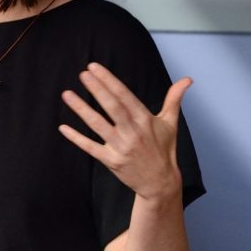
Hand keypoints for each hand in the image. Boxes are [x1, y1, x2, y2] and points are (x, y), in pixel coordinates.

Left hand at [59, 63, 191, 203]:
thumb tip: (187, 80)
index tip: (95, 68)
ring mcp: (121, 147)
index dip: (109, 80)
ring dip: (81, 109)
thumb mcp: (170, 123)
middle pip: (112, 107)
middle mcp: (133, 132)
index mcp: (145, 119)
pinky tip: (63, 127)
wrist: (160, 183)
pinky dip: (76, 138)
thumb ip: (174, 99)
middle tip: (83, 74)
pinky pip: (91, 147)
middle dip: (97, 89)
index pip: (124, 95)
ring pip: (98, 125)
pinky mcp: (112, 161)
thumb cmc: (164, 150)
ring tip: (67, 94)